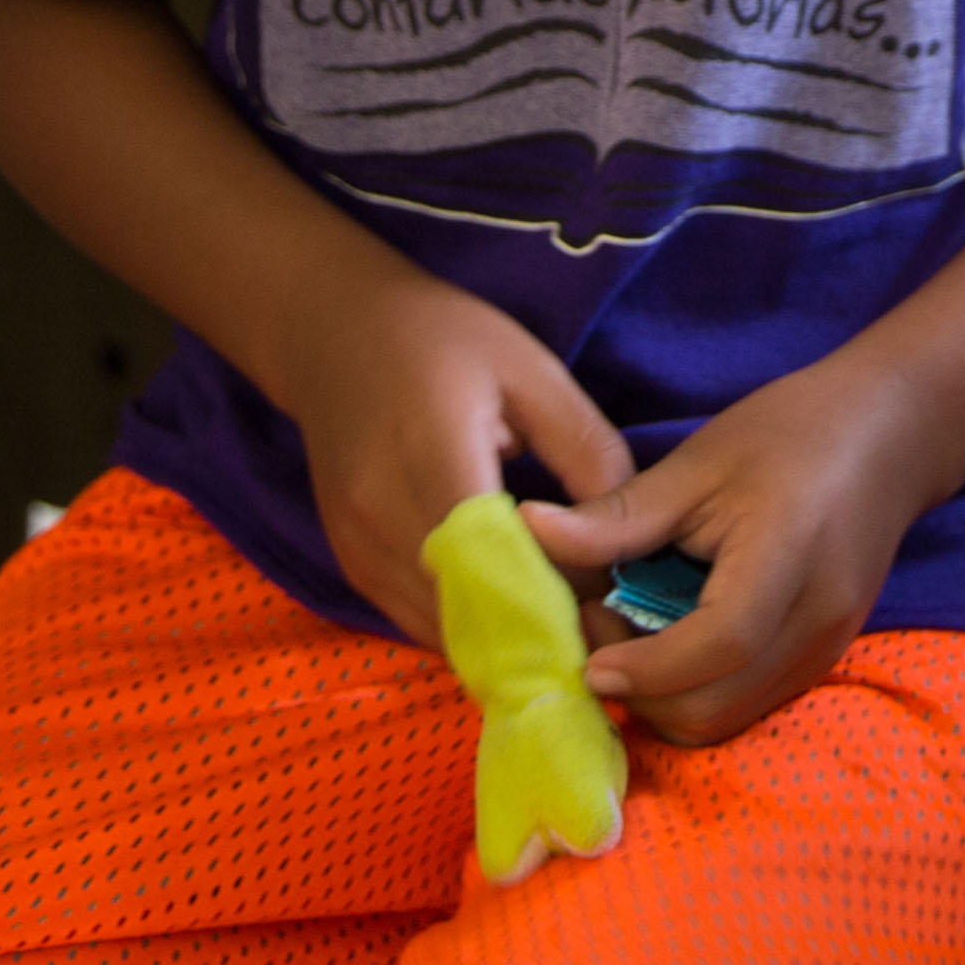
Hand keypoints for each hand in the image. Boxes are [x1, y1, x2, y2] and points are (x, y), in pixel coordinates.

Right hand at [263, 252, 636, 650]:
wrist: (334, 333)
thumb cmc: (442, 339)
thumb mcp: (532, 370)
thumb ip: (584, 450)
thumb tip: (630, 532)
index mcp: (433, 452)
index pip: (499, 558)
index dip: (558, 588)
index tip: (609, 592)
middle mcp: (382, 512)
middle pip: (472, 606)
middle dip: (539, 618)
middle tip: (593, 606)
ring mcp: (358, 546)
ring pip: (443, 629)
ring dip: (503, 631)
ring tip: (556, 603)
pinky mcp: (350, 564)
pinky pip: (416, 621)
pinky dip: (467, 624)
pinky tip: (506, 599)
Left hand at [528, 355, 945, 745]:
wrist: (891, 435)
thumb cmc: (792, 431)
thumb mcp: (698, 461)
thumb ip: (618, 515)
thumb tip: (528, 531)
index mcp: (788, 557)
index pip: (718, 646)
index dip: (644, 667)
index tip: (586, 657)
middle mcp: (817, 621)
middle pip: (715, 708)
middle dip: (641, 690)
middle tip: (601, 628)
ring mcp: (826, 649)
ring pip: (726, 720)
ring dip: (664, 697)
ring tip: (633, 629)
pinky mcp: (822, 659)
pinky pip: (745, 704)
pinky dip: (694, 690)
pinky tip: (671, 635)